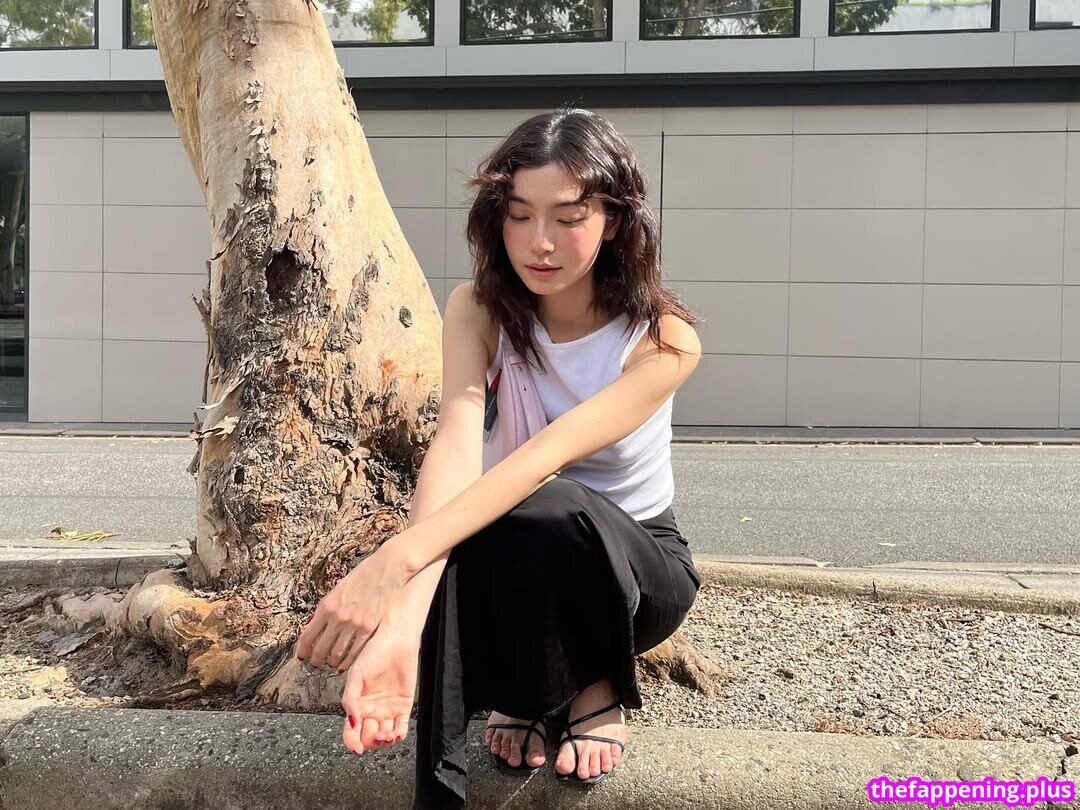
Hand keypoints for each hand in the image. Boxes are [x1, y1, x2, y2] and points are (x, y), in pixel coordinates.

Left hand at [296, 543, 409, 670]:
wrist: (386, 570)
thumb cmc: (364, 575)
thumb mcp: (338, 588)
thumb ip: (327, 606)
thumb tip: (317, 621)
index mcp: (326, 606)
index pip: (308, 635)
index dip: (303, 649)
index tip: (302, 656)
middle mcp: (337, 617)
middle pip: (320, 647)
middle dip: (316, 659)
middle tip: (315, 664)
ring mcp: (353, 624)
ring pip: (337, 652)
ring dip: (331, 661)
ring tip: (330, 665)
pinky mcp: (368, 629)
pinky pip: (355, 651)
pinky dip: (348, 661)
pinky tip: (345, 665)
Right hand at [341, 625, 419, 754]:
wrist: (396, 642)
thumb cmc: (372, 654)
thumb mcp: (355, 675)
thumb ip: (350, 699)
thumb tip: (352, 722)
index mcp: (357, 705)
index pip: (351, 732)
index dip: (352, 743)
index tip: (357, 749)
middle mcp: (371, 711)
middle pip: (368, 738)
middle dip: (371, 742)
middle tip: (375, 736)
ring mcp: (387, 710)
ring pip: (384, 736)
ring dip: (384, 742)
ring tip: (386, 734)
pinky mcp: (403, 707)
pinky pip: (401, 728)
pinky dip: (399, 735)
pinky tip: (396, 733)